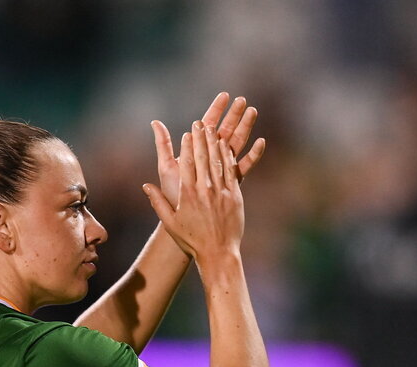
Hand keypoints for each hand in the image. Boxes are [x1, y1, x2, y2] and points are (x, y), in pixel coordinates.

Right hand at [143, 122, 244, 263]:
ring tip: (213, 129)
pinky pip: (231, 171)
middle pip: (202, 157)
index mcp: (188, 195)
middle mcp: (205, 190)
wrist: (218, 253)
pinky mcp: (235, 196)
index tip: (187, 133)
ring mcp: (221, 192)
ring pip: (218, 161)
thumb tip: (145, 186)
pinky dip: (228, 157)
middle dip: (201, 138)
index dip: (187, 146)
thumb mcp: (170, 222)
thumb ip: (157, 202)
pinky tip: (226, 146)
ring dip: (215, 143)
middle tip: (200, 123)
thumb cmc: (192, 240)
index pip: (186, 164)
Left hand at [152, 92, 265, 207]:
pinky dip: (253, 155)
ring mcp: (221, 171)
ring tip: (253, 112)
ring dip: (245, 129)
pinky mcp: (231, 183)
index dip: (216, 110)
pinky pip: (244, 166)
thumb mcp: (166, 167)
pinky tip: (262, 142)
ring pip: (236, 145)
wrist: (183, 222)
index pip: (206, 126)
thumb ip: (163, 145)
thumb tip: (155, 122)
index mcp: (195, 152)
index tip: (225, 94)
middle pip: (223, 132)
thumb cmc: (172, 195)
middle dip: (233, 115)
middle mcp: (209, 160)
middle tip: (242, 99)